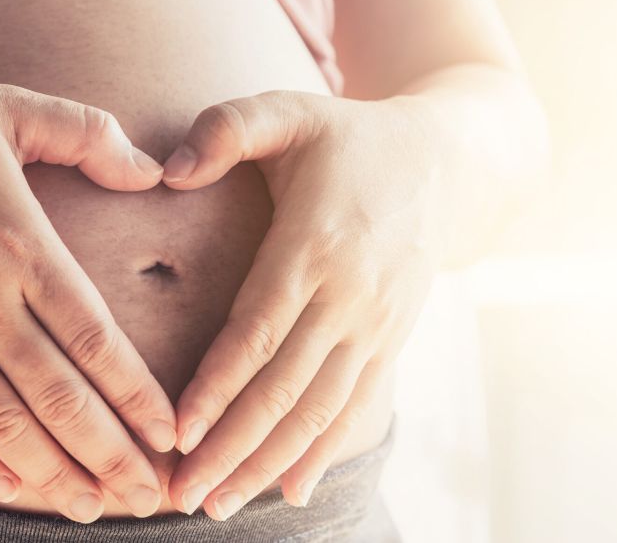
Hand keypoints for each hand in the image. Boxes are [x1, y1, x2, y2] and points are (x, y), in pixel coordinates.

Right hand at [0, 81, 175, 521]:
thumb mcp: (6, 106)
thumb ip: (87, 133)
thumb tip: (154, 171)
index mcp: (20, 243)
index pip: (95, 337)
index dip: (138, 395)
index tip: (170, 436)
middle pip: (58, 396)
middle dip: (112, 456)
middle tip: (149, 499)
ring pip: (0, 421)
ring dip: (51, 473)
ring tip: (91, 509)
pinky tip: (7, 489)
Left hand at [160, 91, 443, 518]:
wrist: (450, 164)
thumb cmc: (351, 138)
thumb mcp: (290, 112)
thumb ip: (227, 128)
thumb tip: (166, 170)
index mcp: (314, 244)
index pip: (257, 330)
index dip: (216, 386)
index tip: (177, 433)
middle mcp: (349, 296)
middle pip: (284, 387)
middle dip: (231, 447)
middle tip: (181, 494)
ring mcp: (376, 326)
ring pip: (319, 410)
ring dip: (268, 463)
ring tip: (218, 504)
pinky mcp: (392, 342)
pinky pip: (357, 408)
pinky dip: (324, 453)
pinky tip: (292, 491)